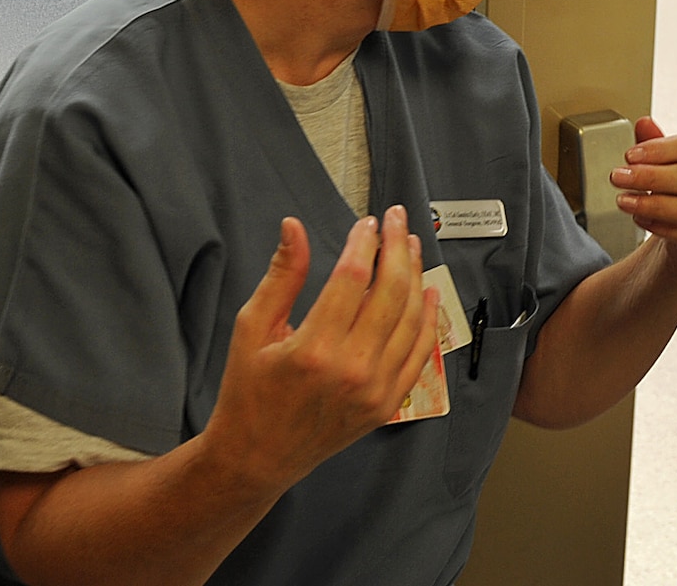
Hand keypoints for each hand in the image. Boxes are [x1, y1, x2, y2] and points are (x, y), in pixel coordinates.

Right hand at [201, 209, 436, 495]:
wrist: (258, 457)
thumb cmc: (249, 391)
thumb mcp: (251, 327)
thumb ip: (281, 276)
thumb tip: (293, 227)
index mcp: (314, 348)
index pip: (353, 278)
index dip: (364, 243)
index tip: (367, 222)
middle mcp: (352, 370)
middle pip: (391, 293)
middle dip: (397, 248)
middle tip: (397, 219)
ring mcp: (376, 390)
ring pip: (411, 320)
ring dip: (416, 277)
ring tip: (411, 246)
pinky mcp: (387, 405)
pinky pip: (419, 355)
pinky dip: (428, 321)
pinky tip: (427, 294)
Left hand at [609, 118, 676, 271]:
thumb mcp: (672, 164)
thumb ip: (658, 144)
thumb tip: (644, 123)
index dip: (660, 150)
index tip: (630, 155)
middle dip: (651, 177)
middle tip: (620, 177)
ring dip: (654, 204)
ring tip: (625, 201)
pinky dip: (663, 228)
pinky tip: (642, 219)